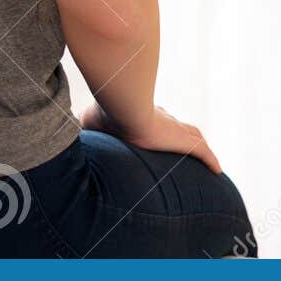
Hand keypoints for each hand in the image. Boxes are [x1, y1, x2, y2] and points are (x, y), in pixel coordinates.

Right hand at [80, 102, 222, 173]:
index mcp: (141, 114)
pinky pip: (203, 152)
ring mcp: (174, 128)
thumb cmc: (105, 114)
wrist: (123, 109)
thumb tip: (63, 127)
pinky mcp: (184, 140)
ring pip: (193, 137)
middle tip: (185, 143)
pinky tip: (217, 171)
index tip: (156, 133)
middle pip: (177, 126)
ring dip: (198, 146)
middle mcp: (161, 118)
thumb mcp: (89, 122)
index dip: (158, 125)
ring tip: (206, 160)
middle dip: (182, 134)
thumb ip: (83, 126)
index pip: (154, 119)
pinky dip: (210, 160)